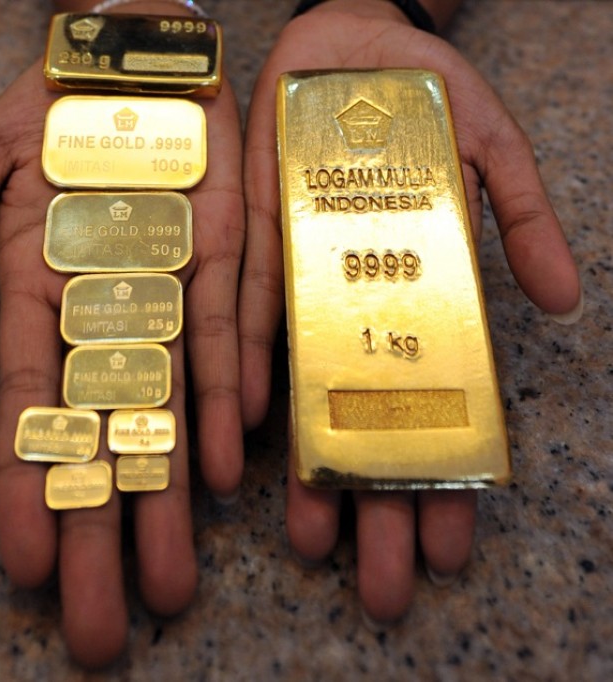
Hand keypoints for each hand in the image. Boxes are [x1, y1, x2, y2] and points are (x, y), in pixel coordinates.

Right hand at [0, 4, 244, 666]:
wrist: (143, 60)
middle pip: (104, 437)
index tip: (28, 564)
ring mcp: (171, 298)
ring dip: (171, 494)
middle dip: (104, 527)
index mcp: (43, 295)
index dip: (28, 486)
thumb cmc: (62, 106)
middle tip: (102, 626)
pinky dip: (229, 402)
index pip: (30, 409)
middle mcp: (109, 315)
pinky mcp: (226, 268)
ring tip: (171, 581)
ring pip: (171, 409)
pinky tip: (226, 471)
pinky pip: (227, 343)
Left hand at [239, 0, 579, 625]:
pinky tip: (253, 433)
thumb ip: (518, 214)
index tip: (452, 543)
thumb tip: (562, 299)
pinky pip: (249, 318)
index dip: (443, 476)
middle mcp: (355, 306)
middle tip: (378, 584)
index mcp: (418, 297)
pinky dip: (251, 371)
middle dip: (374, 502)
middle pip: (367, 423)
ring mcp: (300, 283)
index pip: (436, 408)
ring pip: (303, 390)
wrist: (343, 45)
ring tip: (312, 540)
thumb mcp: (486, 145)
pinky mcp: (253, 247)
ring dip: (307, 464)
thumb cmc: (421, 94)